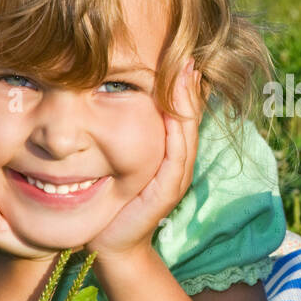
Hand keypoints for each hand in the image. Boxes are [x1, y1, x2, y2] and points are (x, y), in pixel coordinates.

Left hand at [86, 59, 203, 265]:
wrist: (110, 246)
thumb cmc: (111, 202)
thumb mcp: (118, 163)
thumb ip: (121, 136)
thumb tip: (111, 96)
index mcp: (169, 153)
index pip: (181, 112)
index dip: (183, 85)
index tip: (179, 54)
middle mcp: (178, 163)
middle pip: (190, 117)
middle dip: (189, 86)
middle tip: (187, 55)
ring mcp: (176, 177)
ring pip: (186, 132)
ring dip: (187, 102)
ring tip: (184, 72)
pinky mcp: (167, 192)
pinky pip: (176, 156)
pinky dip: (177, 131)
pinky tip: (173, 110)